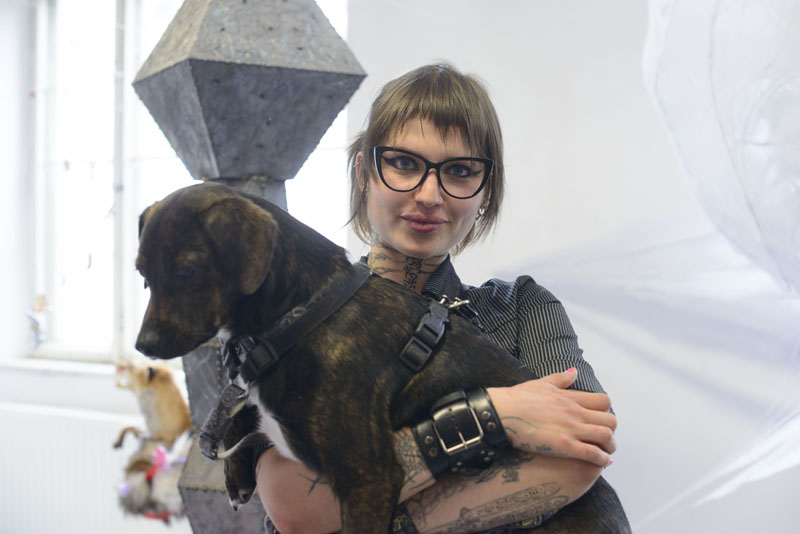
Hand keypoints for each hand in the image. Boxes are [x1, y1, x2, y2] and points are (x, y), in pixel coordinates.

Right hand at [488, 368, 616, 466]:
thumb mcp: (540, 383)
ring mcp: (571, 429)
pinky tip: (601, 463)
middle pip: (610, 420)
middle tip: (603, 438)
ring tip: (605, 453)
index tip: (599, 420)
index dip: (606, 412)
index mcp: (570, 397)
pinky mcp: (564, 446)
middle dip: (611, 430)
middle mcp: (575, 412)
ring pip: (606, 436)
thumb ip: (560, 379)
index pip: (603, 401)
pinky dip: (602, 459)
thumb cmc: (517, 398)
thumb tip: (574, 371)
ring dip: (610, 446)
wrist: (501, 413)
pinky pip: (593, 453)